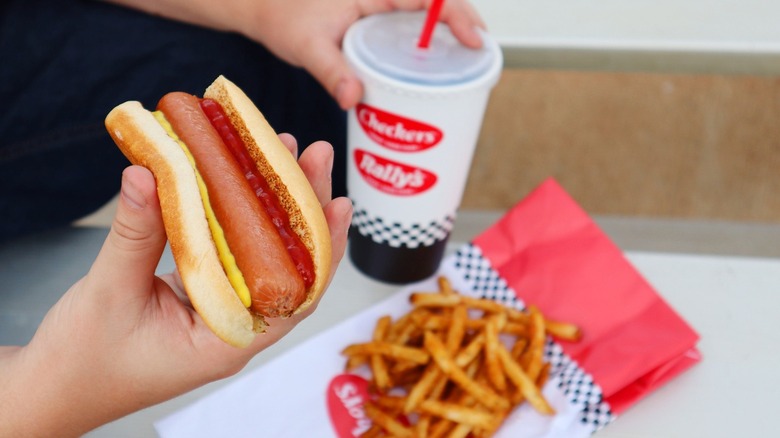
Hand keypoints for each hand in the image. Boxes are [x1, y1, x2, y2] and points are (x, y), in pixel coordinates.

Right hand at [0, 136, 351, 436]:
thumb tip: (151, 171)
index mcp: (229, 342)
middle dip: (304, 208)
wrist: (54, 388)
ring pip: (264, 255)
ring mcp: (223, 310)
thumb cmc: (82, 360)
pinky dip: (241, 217)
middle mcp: (237, 327)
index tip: (336, 200)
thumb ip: (135, 234)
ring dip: (276, 205)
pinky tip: (245, 181)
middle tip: (313, 153)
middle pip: (290, 265)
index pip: (297, 293)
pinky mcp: (204, 296)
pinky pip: (234, 253)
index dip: (321, 246)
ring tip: (285, 152)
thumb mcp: (108, 293)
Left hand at [238, 0, 485, 108]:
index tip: (475, 39)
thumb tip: (354, 98)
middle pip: (437, 3)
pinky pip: (413, 27)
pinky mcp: (378, 21)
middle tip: (483, 58)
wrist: (265, 9)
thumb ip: (331, 71)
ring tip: (471, 64)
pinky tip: (439, 68)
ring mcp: (382, 7)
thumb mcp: (307, 46)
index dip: (458, 14)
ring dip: (452, 34)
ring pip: (428, 14)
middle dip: (466, 25)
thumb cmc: (283, 17)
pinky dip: (431, 44)